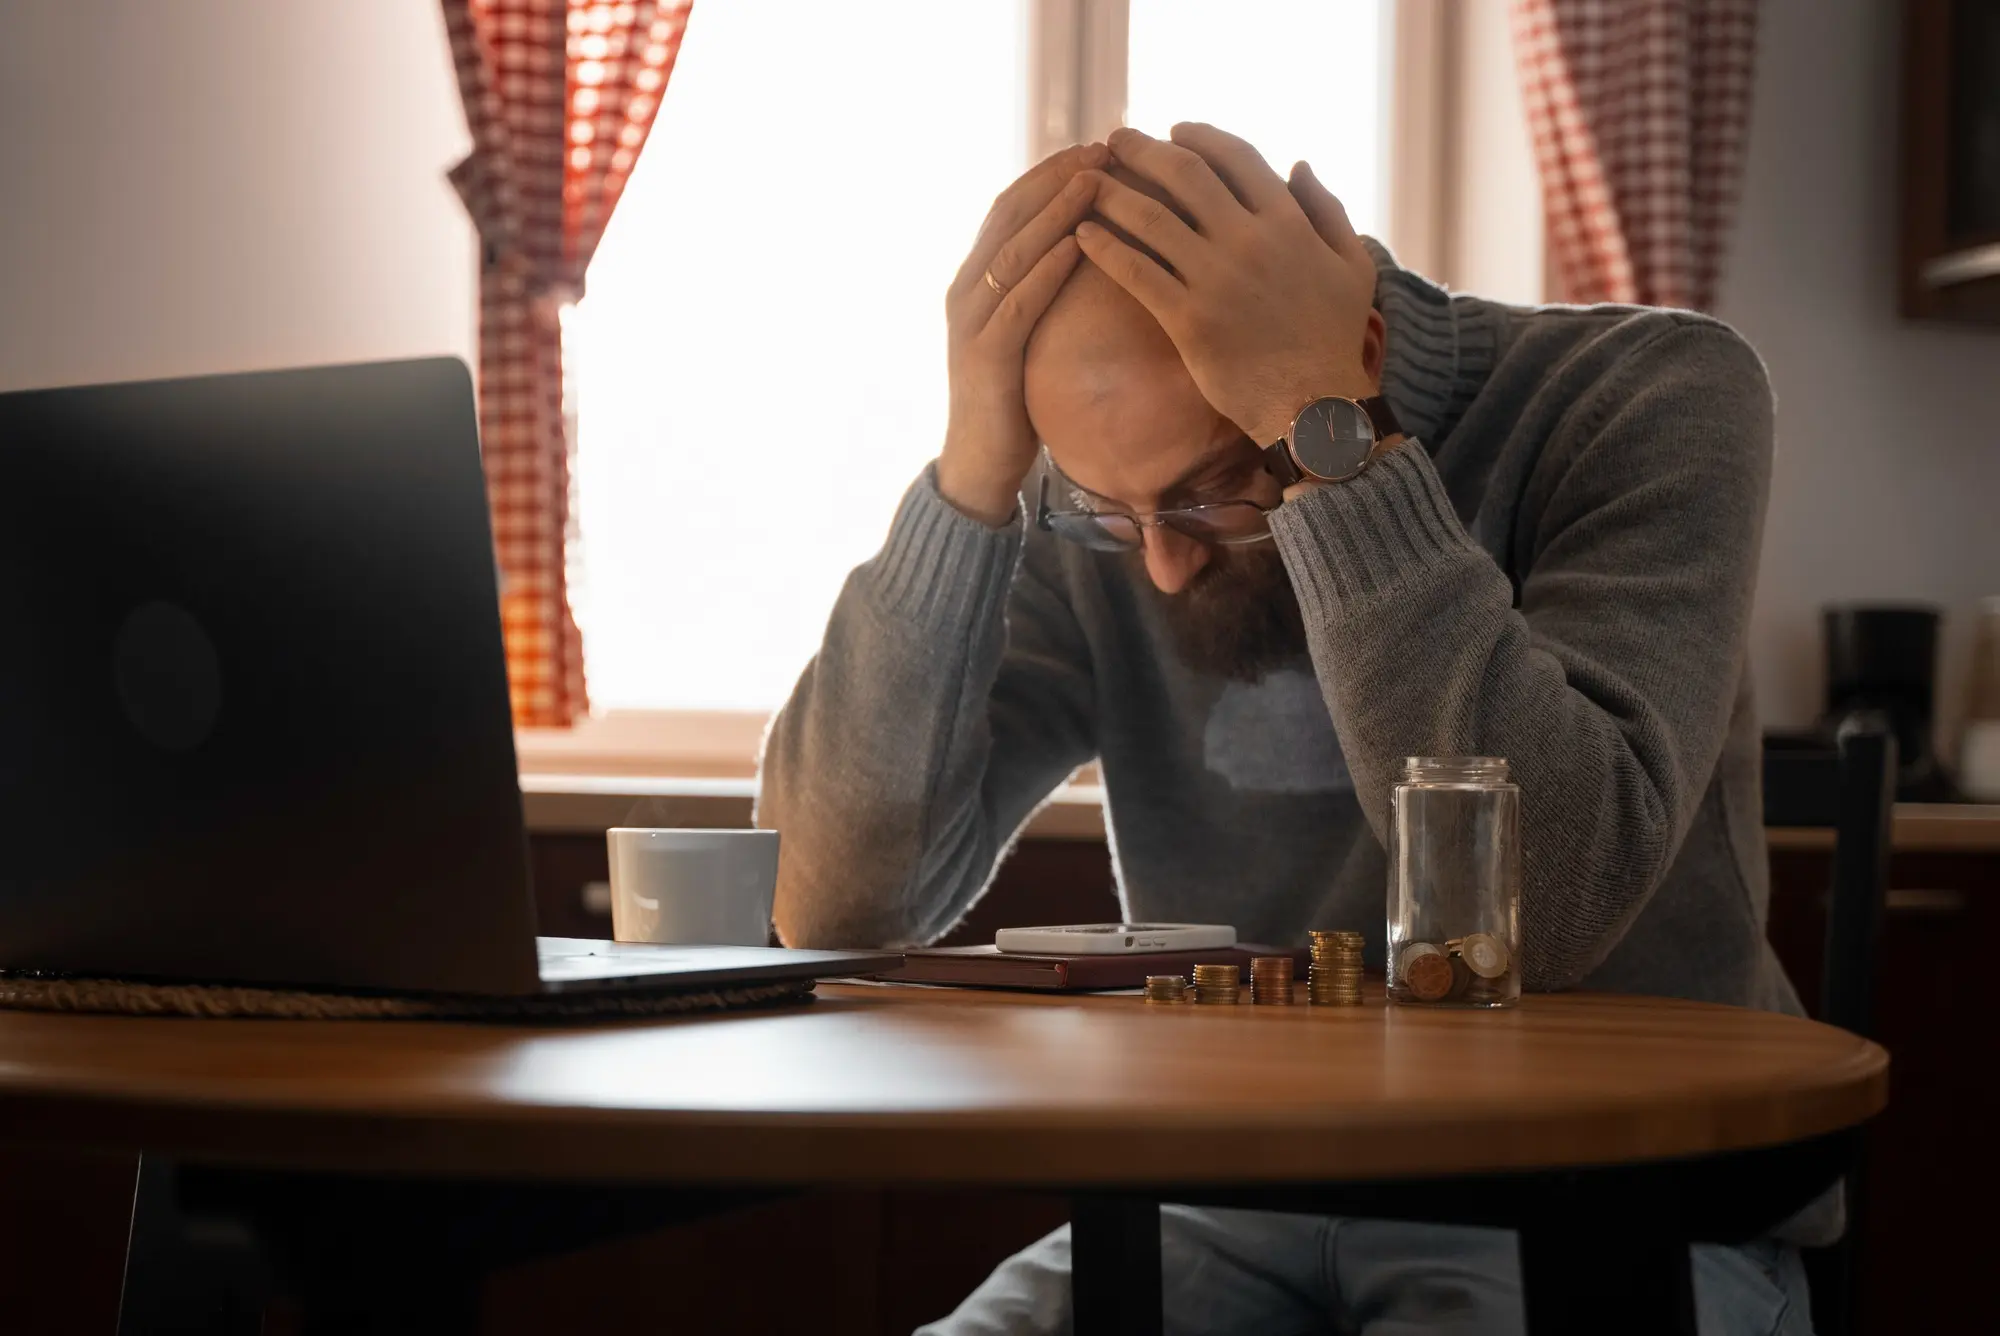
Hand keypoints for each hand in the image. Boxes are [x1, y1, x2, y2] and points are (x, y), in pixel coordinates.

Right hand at [936, 142, 1108, 525]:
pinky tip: (1078, 246)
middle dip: (1055, 178)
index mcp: (975, 281)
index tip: (1096, 148)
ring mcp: (970, 321)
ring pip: (1014, 250)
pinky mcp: (984, 355)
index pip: (1012, 208)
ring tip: (1095, 181)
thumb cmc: (1012, 402)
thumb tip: (1088, 255)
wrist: (977, 464)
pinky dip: (1047, 269)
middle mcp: (965, 291)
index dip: (1051, 174)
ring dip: (1055, 212)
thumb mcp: (1027, 335)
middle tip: (1102, 147)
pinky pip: (1018, 302)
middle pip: (1010, 215)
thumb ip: (1041, 294)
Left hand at [1075, 124, 1383, 446]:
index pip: (1236, 158)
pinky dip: (1105, 248)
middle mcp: (1249, 240)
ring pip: (1151, 218)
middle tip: (1114, 141)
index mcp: (1288, 221)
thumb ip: (1328, 209)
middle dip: (1144, 150)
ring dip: (1112, 192)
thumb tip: (1299, 163)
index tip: (1173, 130)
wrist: (1316, 406)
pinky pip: (1136, 272)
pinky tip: (1082, 235)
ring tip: (1085, 182)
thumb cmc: (1335, 339)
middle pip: (1184, 175)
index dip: (1200, 137)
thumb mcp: (1352, 265)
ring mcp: (1216, 279)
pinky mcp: (1188, 320)